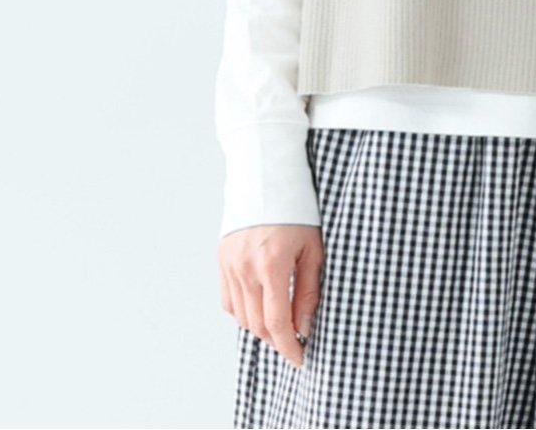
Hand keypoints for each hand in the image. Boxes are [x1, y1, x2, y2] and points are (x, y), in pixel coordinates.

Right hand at [219, 224, 323, 369]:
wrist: (268, 177)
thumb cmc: (299, 211)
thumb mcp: (313, 249)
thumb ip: (307, 291)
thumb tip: (304, 328)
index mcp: (271, 265)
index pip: (276, 323)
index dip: (288, 347)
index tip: (299, 359)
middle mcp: (245, 268)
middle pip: (257, 324)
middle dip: (276, 340)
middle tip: (294, 342)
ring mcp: (229, 264)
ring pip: (241, 316)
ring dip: (260, 327)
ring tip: (280, 323)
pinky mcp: (221, 259)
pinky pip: (229, 300)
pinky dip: (243, 311)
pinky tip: (260, 307)